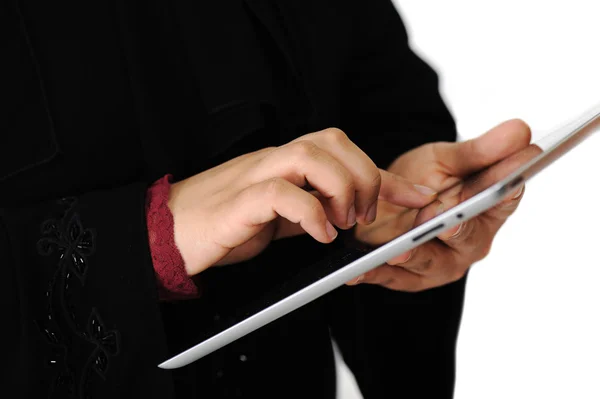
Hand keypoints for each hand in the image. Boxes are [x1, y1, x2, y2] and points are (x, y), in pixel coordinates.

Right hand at [168, 128, 435, 275]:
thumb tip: (349, 220)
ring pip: (310, 154)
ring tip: (345, 223)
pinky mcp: (237, 203)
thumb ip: (313, 210)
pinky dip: (310, 212)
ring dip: (341, 188)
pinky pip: (280, 193)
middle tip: (366, 216)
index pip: (342, 150)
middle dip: (364, 175)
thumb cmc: (223, 226)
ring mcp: (254, 177)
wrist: (165, 234)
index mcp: (285, 163)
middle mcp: (272, 161)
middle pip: (332, 140)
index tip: (418, 196)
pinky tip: (320, 235)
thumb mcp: (280, 219)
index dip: (385, 171)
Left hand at [349, 119, 539, 290]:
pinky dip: (374, 273)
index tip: (507, 183)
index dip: (505, 191)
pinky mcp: (408, 277)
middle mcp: (470, 241)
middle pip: (467, 236)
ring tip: (399, 249)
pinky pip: (391, 277)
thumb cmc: (423, 181)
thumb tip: (521, 130)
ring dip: (414, 255)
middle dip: (455, 227)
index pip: (506, 198)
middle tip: (443, 218)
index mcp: (489, 210)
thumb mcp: (447, 159)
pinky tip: (357, 271)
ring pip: (429, 261)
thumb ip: (479, 151)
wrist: (386, 202)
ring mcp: (440, 263)